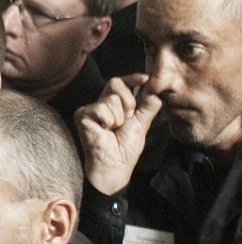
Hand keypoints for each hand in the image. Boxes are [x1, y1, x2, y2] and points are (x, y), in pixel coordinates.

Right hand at [75, 74, 162, 194]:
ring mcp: (91, 108)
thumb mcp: (142, 124)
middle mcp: (102, 103)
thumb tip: (156, 92)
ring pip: (112, 99)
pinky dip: (109, 122)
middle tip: (127, 119)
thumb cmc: (125, 148)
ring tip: (114, 129)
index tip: (146, 79)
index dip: (133, 78)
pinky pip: (102, 109)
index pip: (122, 83)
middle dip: (129, 102)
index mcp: (116, 104)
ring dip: (120, 117)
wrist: (115, 164)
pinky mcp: (82, 114)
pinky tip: (105, 131)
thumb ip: (148, 107)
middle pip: (116, 83)